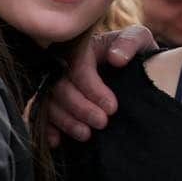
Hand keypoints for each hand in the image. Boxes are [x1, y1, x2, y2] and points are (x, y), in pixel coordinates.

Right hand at [46, 25, 156, 144]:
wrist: (133, 66)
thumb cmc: (135, 52)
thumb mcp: (140, 39)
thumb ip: (130, 42)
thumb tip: (116, 58)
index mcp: (83, 45)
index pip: (78, 64)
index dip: (92, 88)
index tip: (112, 107)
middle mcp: (64, 62)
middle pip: (60, 85)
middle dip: (80, 108)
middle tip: (102, 123)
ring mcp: (56, 81)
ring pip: (50, 102)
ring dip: (66, 121)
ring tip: (86, 134)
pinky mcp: (53, 100)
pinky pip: (41, 114)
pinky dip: (47, 128)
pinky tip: (56, 141)